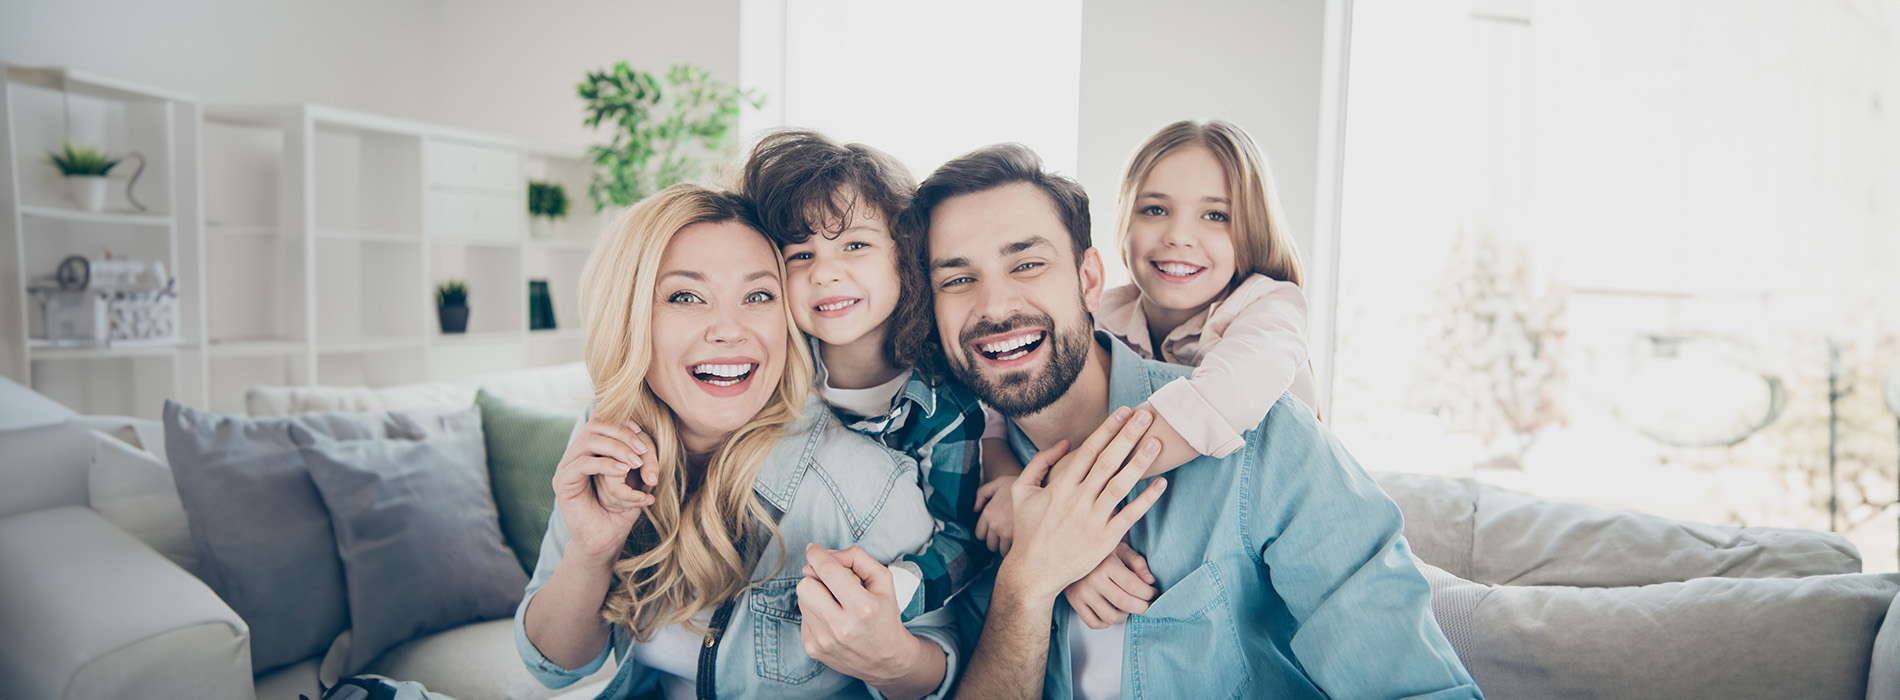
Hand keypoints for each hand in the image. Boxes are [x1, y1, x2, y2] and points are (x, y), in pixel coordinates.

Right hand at [552, 418, 658, 560]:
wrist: (605, 540)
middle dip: (622, 433)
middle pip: (595, 425)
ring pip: (589, 440)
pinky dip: (605, 464)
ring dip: (616, 448)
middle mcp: (575, 454)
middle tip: (642, 450)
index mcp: (590, 449)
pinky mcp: (563, 482)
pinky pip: (582, 463)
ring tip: (635, 463)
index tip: (641, 432)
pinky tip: (622, 471)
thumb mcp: (634, 478)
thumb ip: (634, 454)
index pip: (601, 420)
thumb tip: (640, 428)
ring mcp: (566, 466)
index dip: (621, 422)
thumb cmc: (621, 510)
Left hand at [796, 545, 937, 686]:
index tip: (813, 549)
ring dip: (815, 595)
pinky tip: (831, 619)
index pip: (829, 572)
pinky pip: (802, 617)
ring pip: (802, 600)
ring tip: (835, 604)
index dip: (817, 555)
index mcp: (863, 608)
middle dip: (815, 577)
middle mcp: (842, 627)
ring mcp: (824, 641)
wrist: (886, 661)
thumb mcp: (884, 581)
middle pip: (806, 585)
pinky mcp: (813, 649)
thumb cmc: (885, 616)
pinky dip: (814, 613)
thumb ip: (858, 558)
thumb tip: (826, 554)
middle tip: (830, 582)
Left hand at [973, 475, 1018, 554]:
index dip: (987, 534)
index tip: (996, 531)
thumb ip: (982, 494)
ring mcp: (1006, 533)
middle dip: (997, 542)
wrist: (1038, 484)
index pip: (980, 535)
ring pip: (1002, 550)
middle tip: (1006, 535)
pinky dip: (1017, 547)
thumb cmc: (1018, 484)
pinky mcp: (1019, 538)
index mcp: (988, 513)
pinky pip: (1013, 551)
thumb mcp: (997, 483)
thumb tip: (975, 509)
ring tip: (1015, 538)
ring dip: (1007, 546)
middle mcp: (995, 524)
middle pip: (990, 545)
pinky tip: (1023, 539)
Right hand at [1002, 407, 1168, 600]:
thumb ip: (1040, 464)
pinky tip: (1161, 484)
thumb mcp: (1022, 492)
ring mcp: (1092, 520)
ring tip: (1157, 442)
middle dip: (1128, 436)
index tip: (1124, 412)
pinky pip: (1130, 516)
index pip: (1088, 451)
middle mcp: (1077, 501)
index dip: (1107, 430)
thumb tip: (1065, 443)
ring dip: (1140, 462)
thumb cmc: (1028, 530)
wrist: (1034, 572)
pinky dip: (1146, 499)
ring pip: (1121, 486)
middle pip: (1107, 462)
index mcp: (1059, 487)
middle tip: (1146, 416)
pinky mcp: (1105, 540)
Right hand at [1063, 542, 1156, 628]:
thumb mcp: (1121, 549)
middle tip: (1148, 605)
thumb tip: (1151, 581)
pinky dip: (1107, 623)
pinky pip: (1094, 623)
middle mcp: (1092, 579)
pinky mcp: (1074, 602)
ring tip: (1129, 607)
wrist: (1070, 550)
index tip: (1154, 593)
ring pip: (1110, 617)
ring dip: (1125, 616)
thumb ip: (1137, 563)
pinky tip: (1113, 612)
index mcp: (1106, 563)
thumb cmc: (1101, 552)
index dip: (1149, 593)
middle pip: (1124, 603)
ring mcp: (1082, 593)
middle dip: (1142, 607)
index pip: (1133, 585)